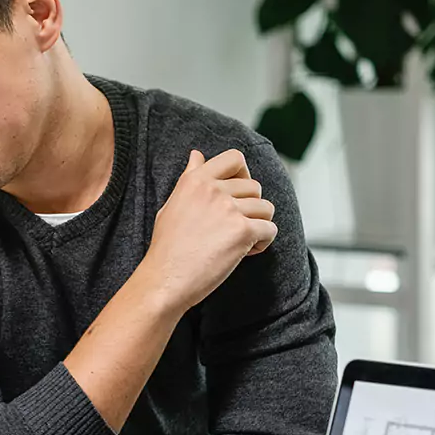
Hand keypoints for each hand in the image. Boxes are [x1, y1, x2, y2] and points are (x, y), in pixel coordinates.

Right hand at [141, 149, 276, 312]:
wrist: (165, 279)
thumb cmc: (167, 248)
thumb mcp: (173, 204)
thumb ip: (190, 178)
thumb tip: (197, 155)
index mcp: (195, 180)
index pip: (234, 158)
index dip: (243, 174)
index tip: (238, 192)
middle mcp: (213, 190)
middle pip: (255, 187)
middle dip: (250, 208)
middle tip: (234, 228)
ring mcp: (229, 209)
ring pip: (266, 208)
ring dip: (258, 225)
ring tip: (239, 242)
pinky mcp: (242, 231)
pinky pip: (270, 230)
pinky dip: (263, 243)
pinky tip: (244, 252)